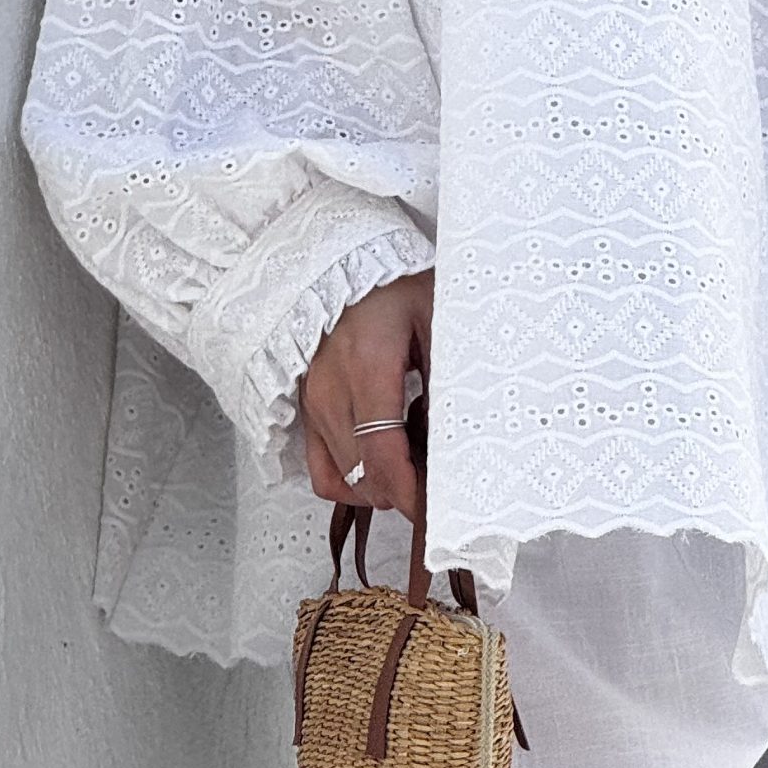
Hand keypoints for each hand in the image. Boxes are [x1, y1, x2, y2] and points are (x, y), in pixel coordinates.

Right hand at [300, 270, 432, 520]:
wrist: (343, 264)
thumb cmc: (395, 288)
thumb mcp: (436, 319)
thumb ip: (446, 374)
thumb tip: (461, 430)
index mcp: (369, 367)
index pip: (382, 451)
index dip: (407, 489)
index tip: (433, 504)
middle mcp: (333, 390)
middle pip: (362, 473)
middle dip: (400, 492)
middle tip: (436, 487)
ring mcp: (315, 401)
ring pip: (341, 477)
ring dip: (377, 489)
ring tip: (412, 477)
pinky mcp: (306, 407)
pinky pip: (320, 468)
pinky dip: (348, 483)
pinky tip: (378, 473)